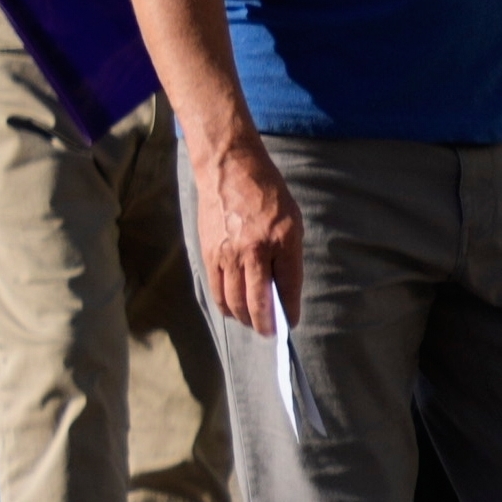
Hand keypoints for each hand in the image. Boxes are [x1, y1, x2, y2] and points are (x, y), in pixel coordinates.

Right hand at [186, 130, 302, 335]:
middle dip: (265, 326)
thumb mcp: (292, 221)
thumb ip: (288, 256)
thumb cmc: (268, 194)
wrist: (230, 169)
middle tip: (270, 333)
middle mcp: (253, 252)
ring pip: (234, 302)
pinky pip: (216, 290)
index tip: (291, 324)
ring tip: (253, 324)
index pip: (288, 289)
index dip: (289, 313)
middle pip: (257, 304)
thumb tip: (283, 291)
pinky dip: (226, 305)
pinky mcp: (209, 253)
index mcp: (281, 242)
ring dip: (244, 319)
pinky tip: (234, 309)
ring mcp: (228, 254)